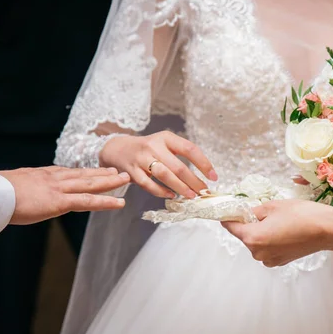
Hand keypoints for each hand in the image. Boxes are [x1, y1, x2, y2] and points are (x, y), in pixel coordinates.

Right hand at [0, 166, 130, 224]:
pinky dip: (106, 202)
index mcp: (42, 174)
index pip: (69, 173)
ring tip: (126, 179)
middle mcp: (54, 178)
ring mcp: (59, 189)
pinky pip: (89, 201)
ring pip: (91, 184)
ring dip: (110, 182)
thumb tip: (23, 195)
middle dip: (103, 173)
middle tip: (119, 171)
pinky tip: (119, 203)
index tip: (95, 171)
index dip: (84, 172)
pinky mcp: (60, 202)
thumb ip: (25, 189)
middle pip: (84, 174)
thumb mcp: (13, 187)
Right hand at [99, 132, 216, 198]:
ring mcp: (141, 159)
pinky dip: (161, 192)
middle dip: (194, 181)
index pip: (190, 149)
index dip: (204, 164)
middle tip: (203, 191)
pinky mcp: (131, 171)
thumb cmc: (148, 149)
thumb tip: (203, 173)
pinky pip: (148, 184)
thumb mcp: (164, 143)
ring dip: (180, 188)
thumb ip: (180, 154)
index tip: (213, 177)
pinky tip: (171, 195)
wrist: (118, 149)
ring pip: (164, 175)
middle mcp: (153, 146)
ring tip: (191, 196)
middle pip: (178, 166)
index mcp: (166, 137)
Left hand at [222, 200, 332, 266]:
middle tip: (260, 210)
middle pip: (244, 235)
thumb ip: (253, 210)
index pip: (231, 227)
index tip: (228, 208)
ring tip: (277, 219)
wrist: (328, 230)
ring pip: (256, 242)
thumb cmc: (302, 214)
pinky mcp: (279, 262)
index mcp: (253, 237)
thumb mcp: (273, 206)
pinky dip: (270, 239)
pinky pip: (267, 248)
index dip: (228, 216)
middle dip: (248, 223)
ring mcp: (269, 260)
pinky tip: (283, 229)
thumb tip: (242, 212)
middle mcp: (258, 253)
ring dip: (260, 231)